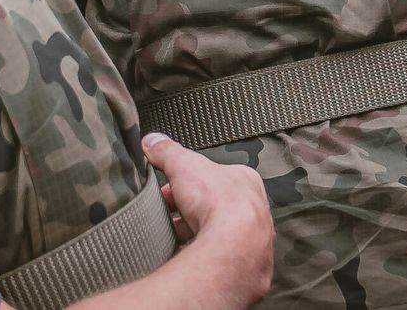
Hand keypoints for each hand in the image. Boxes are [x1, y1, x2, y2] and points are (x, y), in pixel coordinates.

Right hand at [143, 132, 272, 304]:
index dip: (185, 181)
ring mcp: (252, 240)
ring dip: (195, 234)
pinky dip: (201, 256)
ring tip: (172, 237)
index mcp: (244, 180)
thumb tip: (152, 141)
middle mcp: (254, 209)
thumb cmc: (219, 203)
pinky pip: (218, 258)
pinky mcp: (244, 266)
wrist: (234, 248)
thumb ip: (167, 151)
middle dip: (189, 209)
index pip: (212, 176)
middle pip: (213, 206)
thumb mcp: (183, 164)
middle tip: (167, 213)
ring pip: (218, 233)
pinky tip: (185, 255)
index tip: (167, 188)